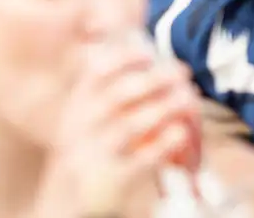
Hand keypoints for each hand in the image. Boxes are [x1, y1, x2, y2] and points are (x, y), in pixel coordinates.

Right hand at [30, 41, 200, 217]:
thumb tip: (138, 54)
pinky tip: (180, 132)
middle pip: (119, 94)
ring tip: (187, 99)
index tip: (150, 54)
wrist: (66, 200)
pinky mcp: (111, 180)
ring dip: (164, 107)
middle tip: (182, 73)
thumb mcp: (82, 118)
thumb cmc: (86, 150)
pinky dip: (164, 144)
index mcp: (76, 106)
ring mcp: (94, 154)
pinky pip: (141, 159)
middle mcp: (81, 127)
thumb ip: (102, 92)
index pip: (96, 73)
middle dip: (155, 79)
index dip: (125, 58)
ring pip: (130, 124)